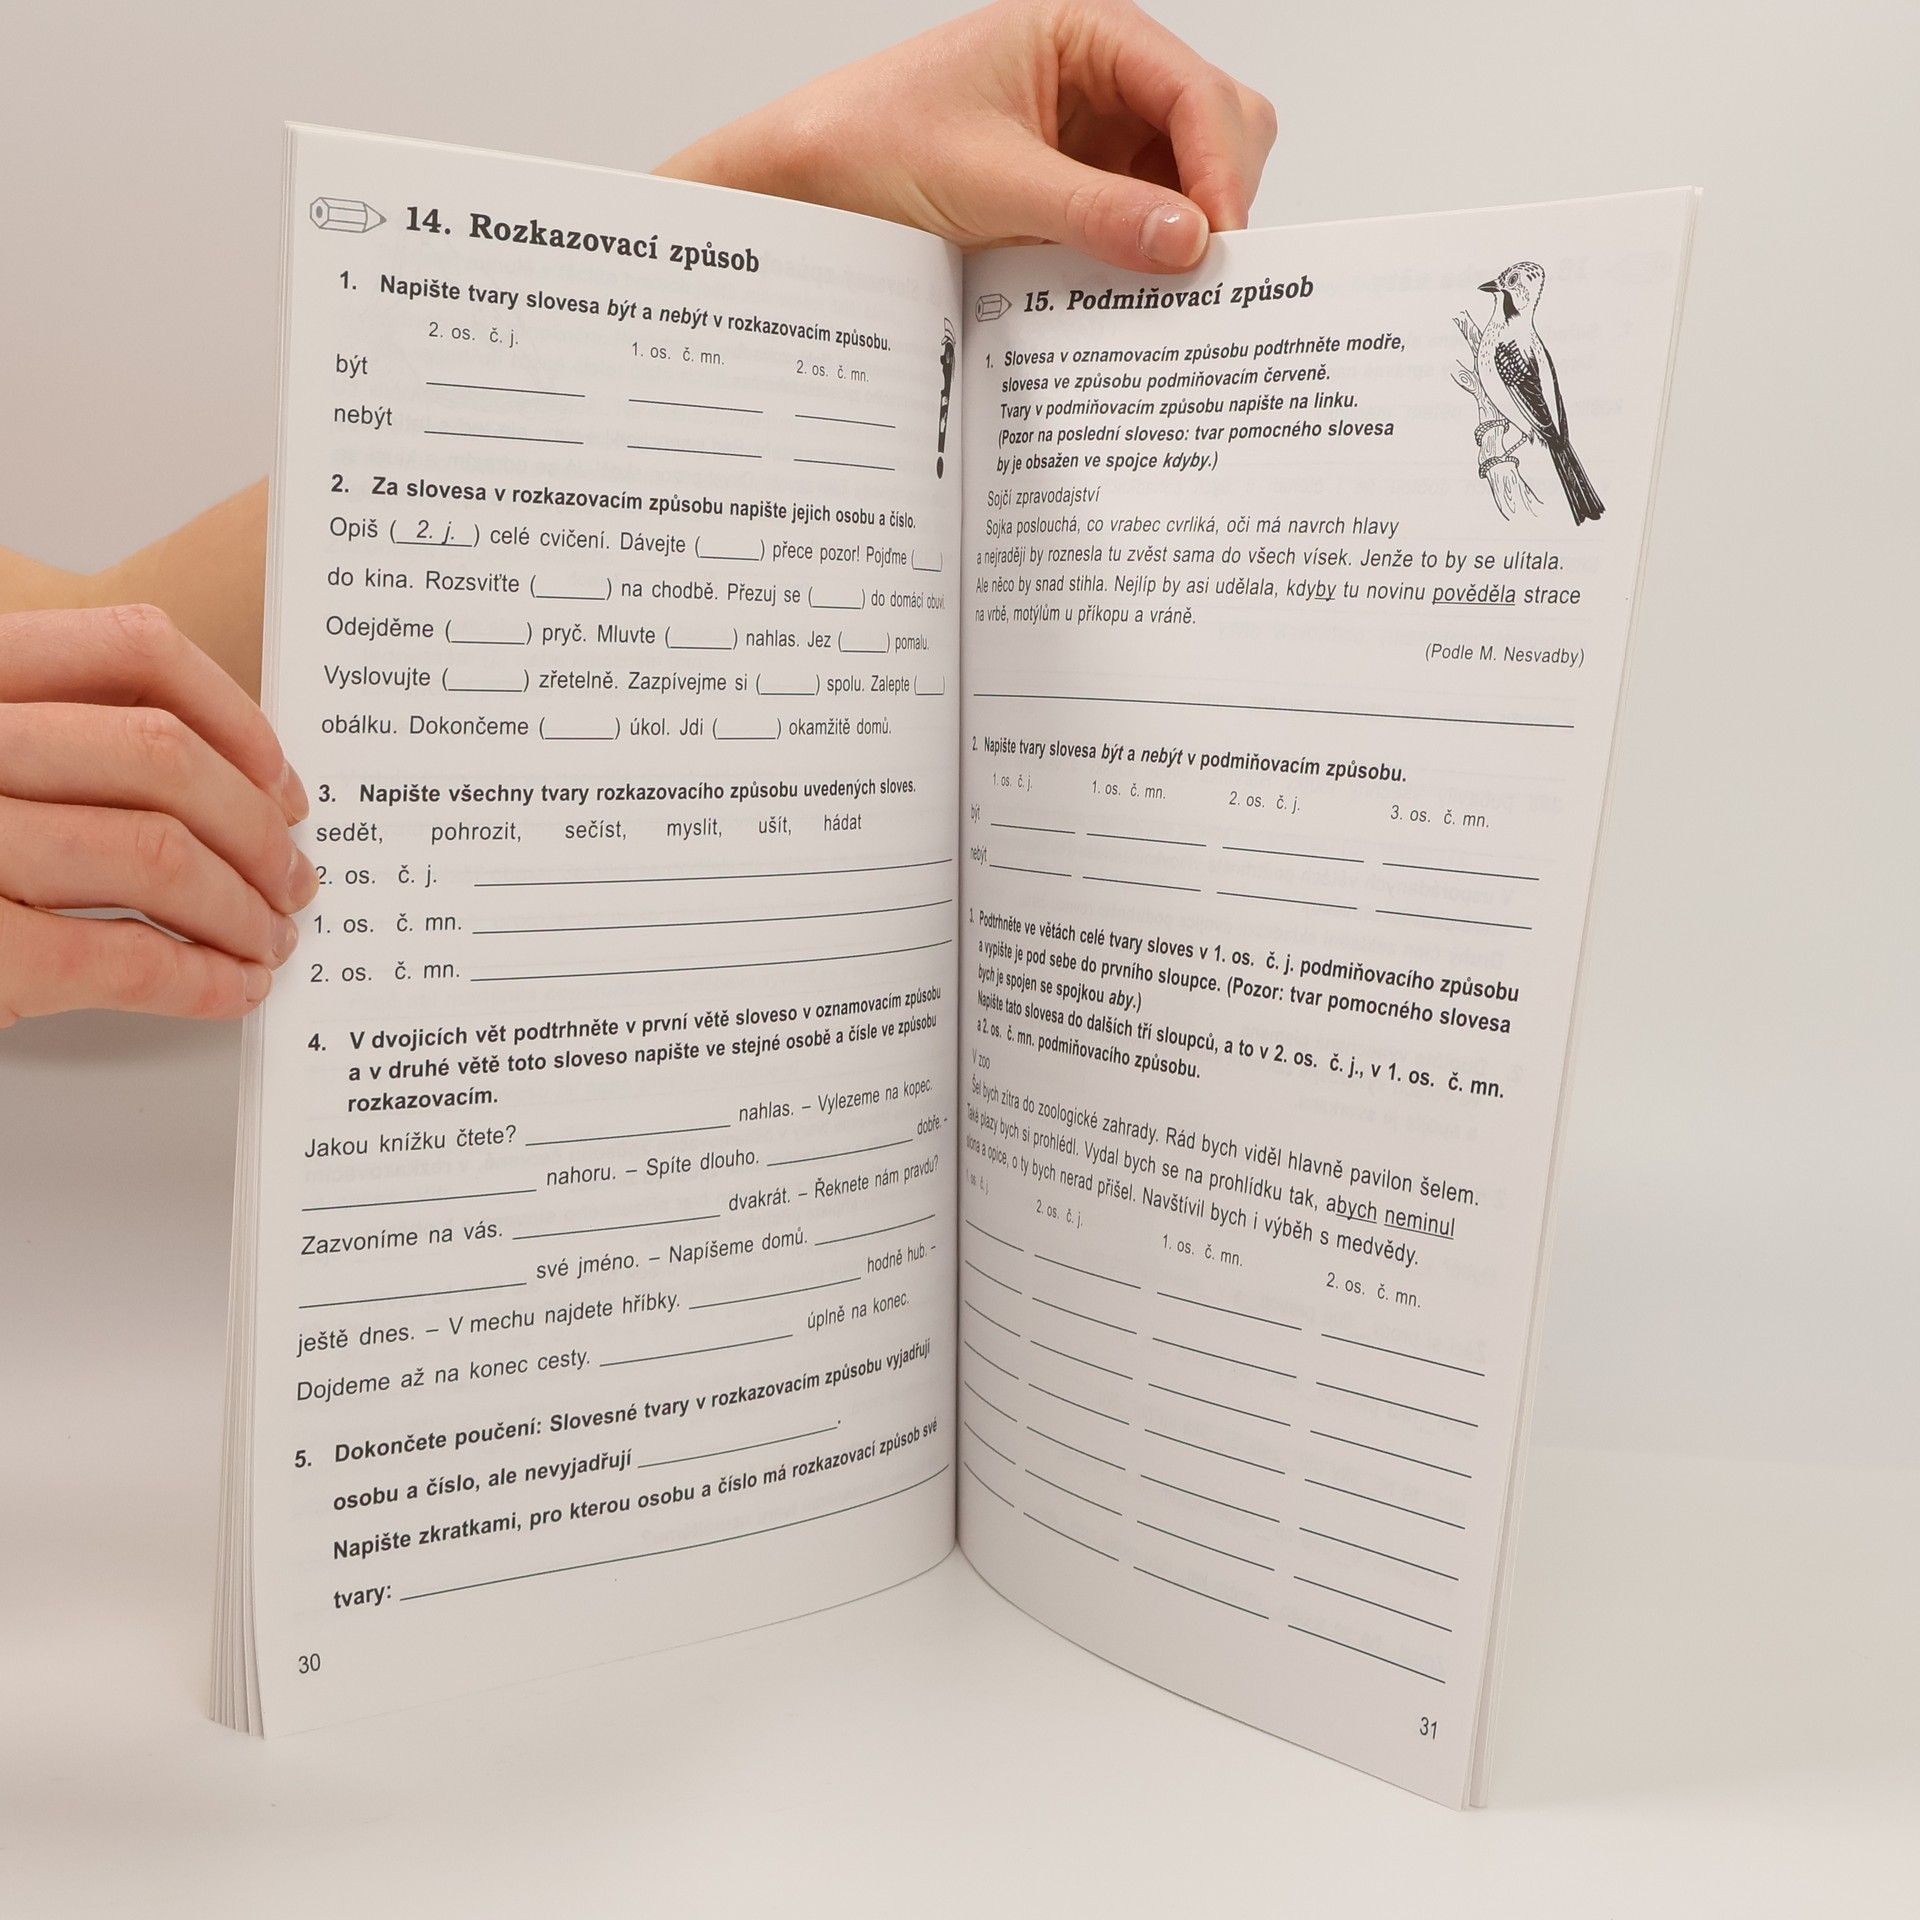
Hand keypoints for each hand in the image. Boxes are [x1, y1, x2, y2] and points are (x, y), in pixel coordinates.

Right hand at [0, 604, 315, 1024]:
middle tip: (291, 877)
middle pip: (160, 757)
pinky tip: (229, 989)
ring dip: (241, 909)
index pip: (132, 649)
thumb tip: (227, 778)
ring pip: (156, 854)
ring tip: (267, 938)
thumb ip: (61, 737)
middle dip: (255, 828)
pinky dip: (199, 981)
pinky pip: (120, 960)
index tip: (280, 780)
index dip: (236, 717)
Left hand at [658, 0, 1275, 273]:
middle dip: (1218, 196)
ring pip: (1194, 179)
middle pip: (1218, 126)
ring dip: (1189, 233)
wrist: (814, 181)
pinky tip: (1135, 291)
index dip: (1219, 168)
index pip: (1193, 90)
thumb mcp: (988, 181)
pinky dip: (1155, 256)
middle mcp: (1105, 76)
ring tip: (1163, 291)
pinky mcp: (1085, 189)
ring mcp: (1100, 135)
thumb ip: (1093, 210)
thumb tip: (1187, 241)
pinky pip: (1150, 221)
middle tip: (1202, 278)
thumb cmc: (876, 142)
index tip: (1219, 244)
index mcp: (1087, 32)